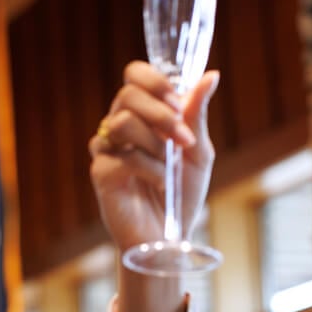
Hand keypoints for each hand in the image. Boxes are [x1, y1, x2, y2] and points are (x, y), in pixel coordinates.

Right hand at [89, 61, 218, 252]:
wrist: (170, 235)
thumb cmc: (182, 194)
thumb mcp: (198, 151)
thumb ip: (197, 114)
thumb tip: (211, 75)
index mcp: (142, 116)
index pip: (134, 76)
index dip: (154, 81)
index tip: (178, 103)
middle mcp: (120, 128)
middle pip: (127, 94)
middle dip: (161, 113)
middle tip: (182, 139)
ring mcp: (107, 150)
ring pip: (123, 122)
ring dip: (156, 143)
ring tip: (170, 166)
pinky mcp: (100, 172)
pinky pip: (124, 157)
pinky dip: (151, 169)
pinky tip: (160, 184)